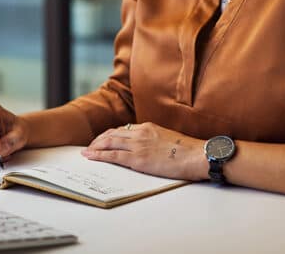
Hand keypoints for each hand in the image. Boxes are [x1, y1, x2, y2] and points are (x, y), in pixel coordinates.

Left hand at [81, 122, 207, 180]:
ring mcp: (138, 145)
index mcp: (149, 127)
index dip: (111, 134)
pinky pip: (113, 156)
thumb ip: (157, 140)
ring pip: (109, 142)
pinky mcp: (138, 158)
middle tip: (91, 145)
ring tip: (87, 152)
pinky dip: (99, 155)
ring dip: (95, 147)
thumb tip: (152, 147)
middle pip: (113, 134)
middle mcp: (140, 133)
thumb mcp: (170, 139)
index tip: (104, 138)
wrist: (198, 155)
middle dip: (99, 140)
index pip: (124, 129)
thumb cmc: (189, 151)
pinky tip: (91, 156)